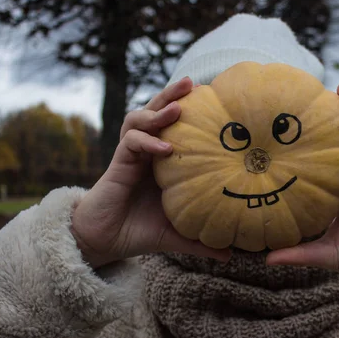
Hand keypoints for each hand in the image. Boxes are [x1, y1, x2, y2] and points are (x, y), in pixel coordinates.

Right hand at [71, 78, 230, 267]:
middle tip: (195, 82)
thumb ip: (202, 241)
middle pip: (157, 112)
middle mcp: (148, 152)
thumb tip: (232, 254)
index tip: (215, 100)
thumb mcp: (178, 234)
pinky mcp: (118, 163)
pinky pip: (130, 142)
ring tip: (178, 107)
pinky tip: (164, 148)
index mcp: (164, 161)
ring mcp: (131, 156)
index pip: (176, 127)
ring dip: (157, 109)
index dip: (191, 111)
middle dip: (172, 95)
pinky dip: (146, 141)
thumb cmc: (141, 231)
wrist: (106, 242)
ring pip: (139, 118)